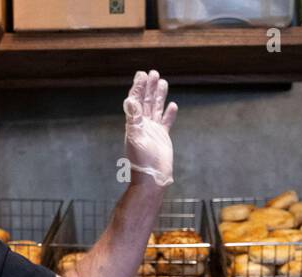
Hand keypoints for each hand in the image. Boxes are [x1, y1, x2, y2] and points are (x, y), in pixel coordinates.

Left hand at [123, 69, 177, 187]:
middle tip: (153, 73)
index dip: (139, 87)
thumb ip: (133, 117)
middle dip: (149, 87)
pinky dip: (169, 113)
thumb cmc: (141, 160)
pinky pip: (166, 122)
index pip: (136, 100)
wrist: (151, 178)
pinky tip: (173, 105)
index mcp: (134, 123)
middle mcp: (143, 125)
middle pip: (146, 101)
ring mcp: (153, 131)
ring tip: (162, 82)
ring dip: (159, 96)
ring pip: (156, 108)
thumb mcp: (136, 136)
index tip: (142, 74)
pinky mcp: (162, 138)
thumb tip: (129, 100)